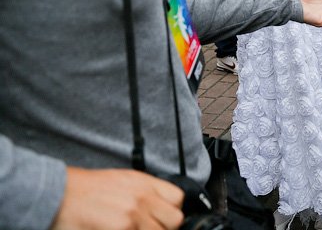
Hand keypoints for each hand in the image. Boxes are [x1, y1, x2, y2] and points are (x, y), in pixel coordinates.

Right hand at [51, 167, 183, 229]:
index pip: (177, 199)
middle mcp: (142, 197)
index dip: (171, 212)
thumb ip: (143, 193)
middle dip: (163, 228)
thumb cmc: (84, 190)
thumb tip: (157, 210)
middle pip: (174, 220)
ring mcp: (132, 215)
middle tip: (147, 229)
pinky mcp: (121, 228)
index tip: (161, 219)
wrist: (58, 195)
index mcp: (144, 183)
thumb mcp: (121, 182)